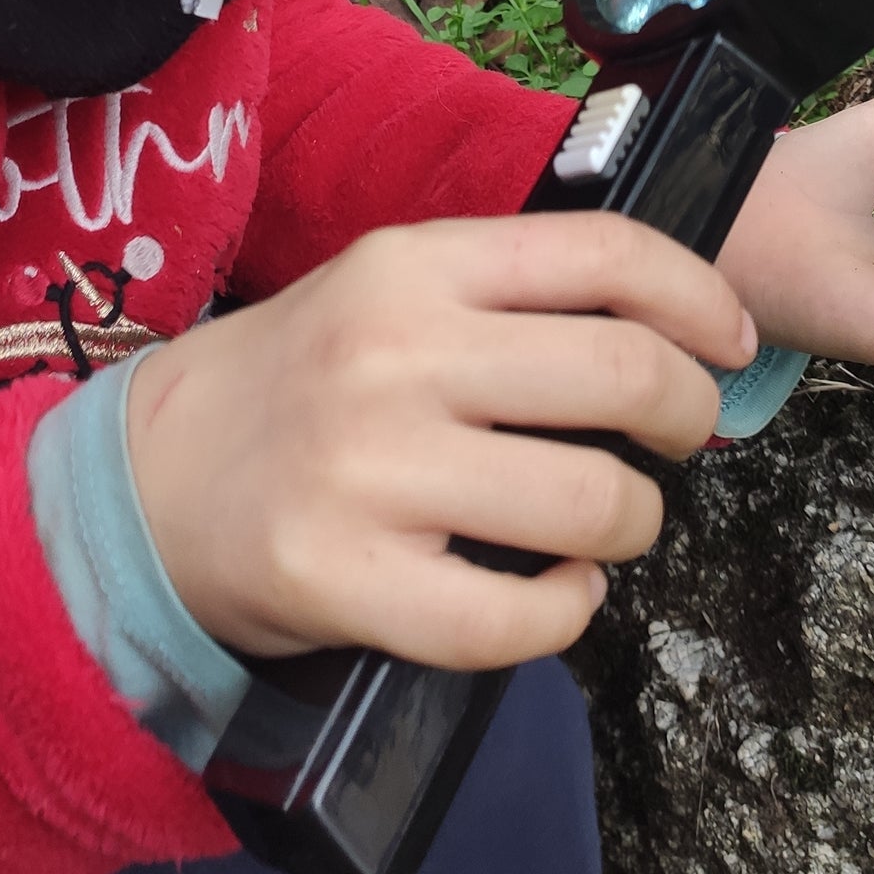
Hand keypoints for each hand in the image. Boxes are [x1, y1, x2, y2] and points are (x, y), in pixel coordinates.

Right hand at [125, 215, 754, 668]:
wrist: (146, 483)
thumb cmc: (300, 384)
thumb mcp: (386, 292)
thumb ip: (507, 295)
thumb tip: (673, 328)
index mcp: (414, 266)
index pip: (606, 253)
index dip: (698, 298)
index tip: (727, 343)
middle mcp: (395, 355)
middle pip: (622, 373)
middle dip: (687, 413)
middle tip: (678, 437)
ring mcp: (369, 471)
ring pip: (591, 503)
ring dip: (633, 522)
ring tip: (607, 523)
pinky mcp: (345, 581)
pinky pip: (516, 620)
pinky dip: (567, 613)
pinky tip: (556, 593)